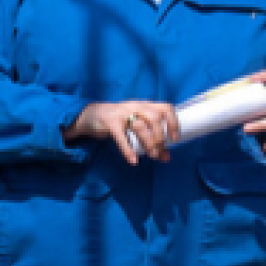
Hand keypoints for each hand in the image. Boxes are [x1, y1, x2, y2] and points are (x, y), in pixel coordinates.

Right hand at [65, 101, 180, 165]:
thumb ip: (151, 139)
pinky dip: (128, 150)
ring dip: (148, 143)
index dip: (173, 122)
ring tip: (152, 156)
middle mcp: (136, 106)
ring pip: (140, 126)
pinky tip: (133, 161)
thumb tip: (167, 158)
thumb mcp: (136, 125)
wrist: (91, 115)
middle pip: (155, 118)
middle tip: (160, 151)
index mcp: (145, 105)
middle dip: (160, 136)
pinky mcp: (110, 122)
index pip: (166, 107)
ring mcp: (123, 113)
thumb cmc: (120, 121)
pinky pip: (121, 137)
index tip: (175, 139)